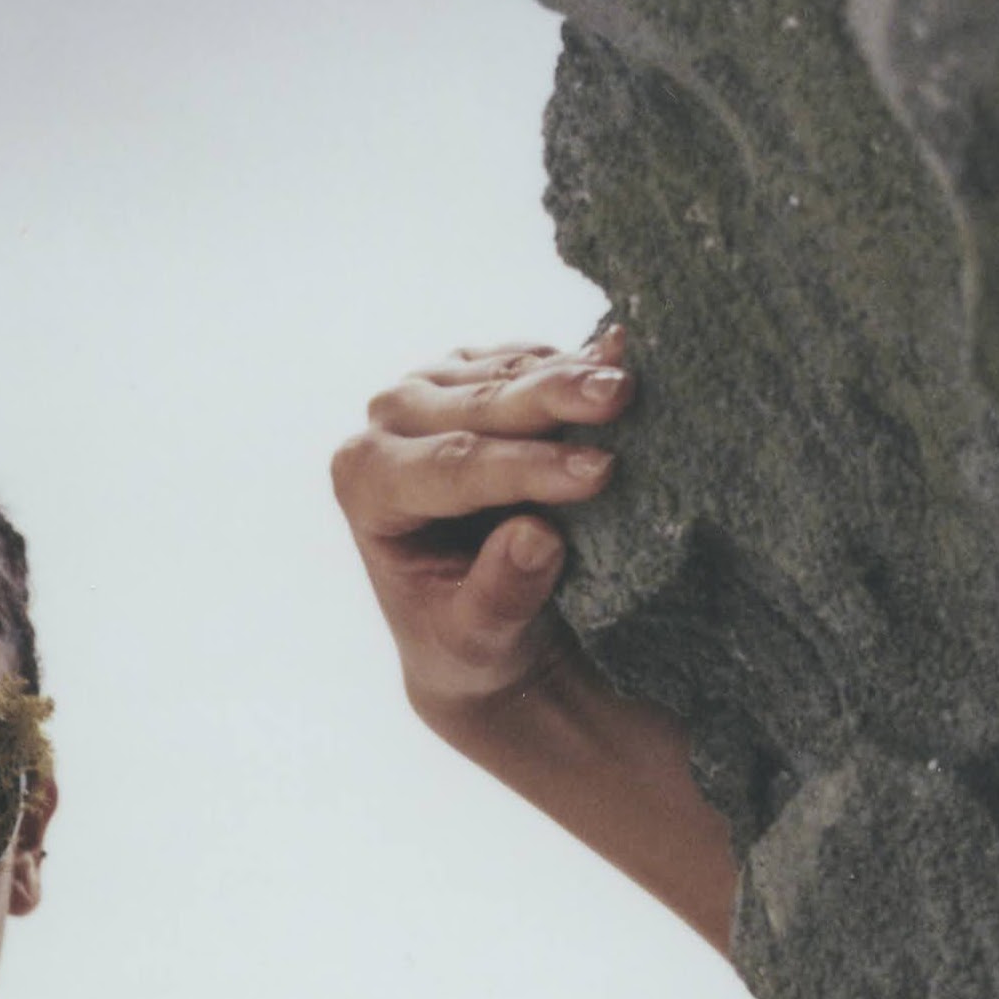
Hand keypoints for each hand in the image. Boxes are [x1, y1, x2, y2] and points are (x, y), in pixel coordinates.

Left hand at [330, 325, 631, 745]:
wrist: (478, 620)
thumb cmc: (468, 639)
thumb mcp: (479, 641)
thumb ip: (500, 596)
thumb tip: (536, 539)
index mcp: (366, 484)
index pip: (453, 468)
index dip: (527, 468)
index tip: (599, 473)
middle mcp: (386, 424)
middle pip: (479, 404)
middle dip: (553, 399)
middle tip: (622, 395)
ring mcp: (429, 387)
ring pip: (509, 370)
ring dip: (574, 373)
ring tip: (632, 381)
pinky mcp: (475, 368)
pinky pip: (531, 357)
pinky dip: (578, 362)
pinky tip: (620, 361)